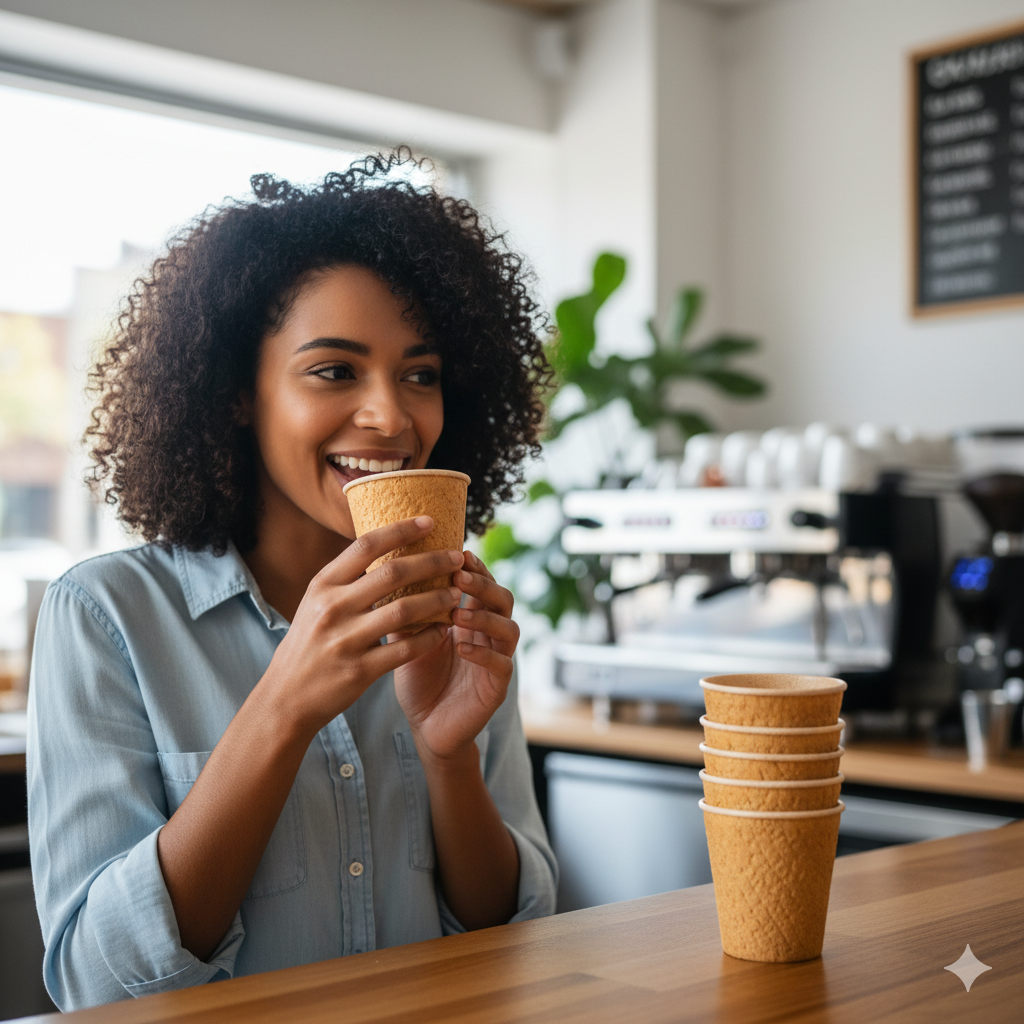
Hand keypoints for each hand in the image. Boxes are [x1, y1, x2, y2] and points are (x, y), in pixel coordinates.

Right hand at [254, 516, 463, 739]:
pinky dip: (429, 638)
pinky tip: (443, 631)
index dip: (401, 530)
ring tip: (456, 594)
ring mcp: (345, 641)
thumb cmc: (309, 643)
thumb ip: (347, 578)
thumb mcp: (316, 603)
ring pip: (404, 610)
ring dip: (437, 600)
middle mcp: (332, 608)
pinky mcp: (359, 671)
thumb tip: (388, 545)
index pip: (366, 545)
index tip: (429, 521)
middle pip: (392, 573)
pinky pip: (405, 649)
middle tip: (457, 558)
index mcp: (323, 585)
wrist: (286, 696)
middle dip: (432, 562)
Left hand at [393, 551, 518, 763]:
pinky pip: (501, 665)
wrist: (426, 727)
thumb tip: (382, 570)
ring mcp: (497, 660)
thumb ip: (406, 608)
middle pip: (503, 599)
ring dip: (485, 617)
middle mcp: (489, 635)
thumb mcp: (408, 638)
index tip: (457, 552)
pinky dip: (483, 653)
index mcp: (471, 618)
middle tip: (459, 576)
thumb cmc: (419, 679)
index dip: (474, 567)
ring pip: (509, 629)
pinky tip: (462, 647)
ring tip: (458, 613)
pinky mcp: (496, 688)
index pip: (482, 584)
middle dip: (483, 585)